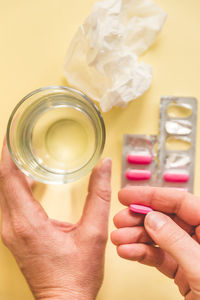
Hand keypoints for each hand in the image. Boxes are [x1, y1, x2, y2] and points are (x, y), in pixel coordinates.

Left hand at [0, 141, 111, 299]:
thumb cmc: (77, 275)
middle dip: (9, 157)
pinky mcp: (14, 235)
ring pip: (3, 192)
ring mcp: (10, 232)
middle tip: (21, 138)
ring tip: (25, 153)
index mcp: (27, 222)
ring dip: (12, 171)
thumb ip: (99, 195)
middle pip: (2, 182)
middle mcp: (12, 226)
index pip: (8, 177)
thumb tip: (104, 166)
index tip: (13, 134)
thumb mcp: (93, 233)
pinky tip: (30, 179)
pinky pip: (9, 202)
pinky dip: (15, 185)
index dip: (8, 153)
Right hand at [111, 186, 199, 299]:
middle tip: (119, 220)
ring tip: (118, 239)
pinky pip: (159, 257)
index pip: (181, 202)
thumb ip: (176, 241)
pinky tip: (127, 253)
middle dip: (140, 218)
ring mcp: (191, 254)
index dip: (153, 196)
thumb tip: (152, 218)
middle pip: (167, 218)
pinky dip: (142, 254)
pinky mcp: (183, 271)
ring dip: (136, 237)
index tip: (128, 195)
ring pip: (160, 237)